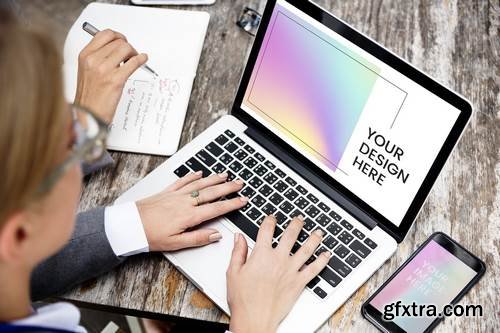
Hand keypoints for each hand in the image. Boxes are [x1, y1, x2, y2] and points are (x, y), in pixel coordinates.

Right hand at [74, 29, 146, 122]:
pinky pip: (133, 63)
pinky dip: (141, 60)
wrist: (88, 114)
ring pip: (126, 48)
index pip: (104, 34)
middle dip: (128, 47)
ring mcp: (104, 70)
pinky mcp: (116, 80)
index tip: (123, 41)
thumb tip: (115, 48)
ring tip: (134, 60)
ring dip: (134, 53)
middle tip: (131, 55)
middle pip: (118, 41)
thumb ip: (98, 57)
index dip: (117, 36)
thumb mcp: (86, 71)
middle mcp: (93, 60)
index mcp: (85, 56)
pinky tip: (143, 60)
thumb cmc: (89, 96)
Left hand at [136, 171, 247, 250]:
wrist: (129, 225)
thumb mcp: (176, 244)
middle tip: (240, 183)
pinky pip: (183, 181)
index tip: (243, 200)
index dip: (231, 204)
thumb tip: (216, 235)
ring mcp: (176, 195)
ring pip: (199, 184)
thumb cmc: (150, 236)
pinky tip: (199, 173)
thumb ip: (198, 238)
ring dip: (214, 179)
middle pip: (211, 192)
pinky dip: (192, 176)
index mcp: (189, 216)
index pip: (216, 209)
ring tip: (225, 175)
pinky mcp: (166, 192)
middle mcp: (184, 202)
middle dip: (228, 187)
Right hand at [227, 216, 329, 332]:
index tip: (272, 217)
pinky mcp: (299, 282)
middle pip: (290, 235)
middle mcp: (278, 259)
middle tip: (300, 219)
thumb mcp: (233, 272)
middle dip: (296, 224)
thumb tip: (238, 238)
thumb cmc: (243, 299)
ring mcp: (290, 270)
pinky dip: (322, 261)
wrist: (255, 318)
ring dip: (313, 238)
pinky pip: (314, 269)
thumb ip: (238, 252)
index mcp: (261, 254)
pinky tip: (326, 255)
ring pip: (306, 249)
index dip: (270, 220)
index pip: (267, 230)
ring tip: (318, 232)